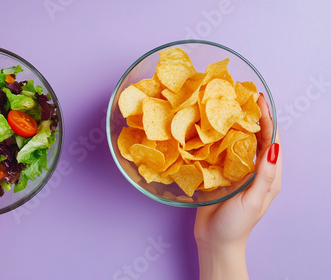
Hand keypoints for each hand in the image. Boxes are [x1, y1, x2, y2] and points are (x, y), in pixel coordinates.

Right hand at [194, 94, 281, 279]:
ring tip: (226, 106)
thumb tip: (273, 146)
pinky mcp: (221, 174)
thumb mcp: (253, 200)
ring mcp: (237, 171)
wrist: (214, 241)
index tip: (259, 100)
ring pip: (239, 142)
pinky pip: (222, 151)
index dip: (268, 119)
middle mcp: (254, 170)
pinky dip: (219, 137)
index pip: (272, 141)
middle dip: (252, 116)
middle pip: (257, 137)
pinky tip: (210, 127)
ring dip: (235, 124)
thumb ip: (263, 175)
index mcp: (268, 176)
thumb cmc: (236, 225)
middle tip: (241, 96)